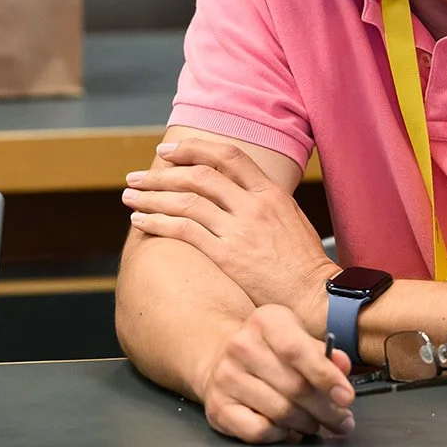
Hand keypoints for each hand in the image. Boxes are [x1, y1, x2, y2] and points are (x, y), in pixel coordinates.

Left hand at [123, 138, 338, 330]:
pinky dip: (157, 222)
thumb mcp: (291, 218)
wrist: (317, 297)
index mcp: (270, 192)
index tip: (167, 151)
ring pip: (186, 201)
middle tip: (137, 177)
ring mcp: (240, 230)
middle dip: (161, 173)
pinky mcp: (227, 256)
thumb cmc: (304, 263)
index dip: (193, 149)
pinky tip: (140, 221)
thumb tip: (234, 189)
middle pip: (199, 175)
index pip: (228, 156)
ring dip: (151, 197)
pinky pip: (183, 231)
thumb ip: (262, 200)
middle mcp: (253, 206)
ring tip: (129, 197)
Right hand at [199, 304, 354, 443]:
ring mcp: (225, 377)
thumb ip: (323, 353)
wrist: (220, 358)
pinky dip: (280, 435)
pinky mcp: (218, 406)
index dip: (325, 376)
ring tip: (314, 423)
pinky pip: (259, 431)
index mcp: (265, 322)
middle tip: (341, 421)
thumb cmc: (269, 351)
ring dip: (306, 424)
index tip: (346, 397)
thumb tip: (342, 366)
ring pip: (280, 412)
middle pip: (294, 387)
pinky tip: (285, 428)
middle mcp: (240, 346)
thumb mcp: (297, 337)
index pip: (297, 350)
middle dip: (326, 410)